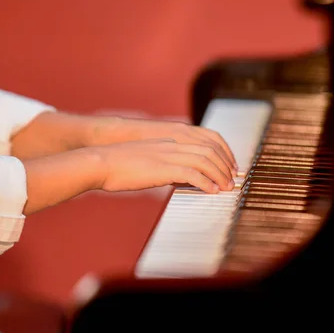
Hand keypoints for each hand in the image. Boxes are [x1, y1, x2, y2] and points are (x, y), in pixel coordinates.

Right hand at [89, 118, 237, 176]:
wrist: (100, 161)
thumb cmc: (118, 165)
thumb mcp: (147, 160)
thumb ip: (166, 165)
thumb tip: (179, 178)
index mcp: (170, 140)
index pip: (206, 140)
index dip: (222, 153)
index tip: (229, 167)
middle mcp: (172, 144)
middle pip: (210, 149)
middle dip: (226, 165)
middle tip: (233, 179)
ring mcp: (168, 154)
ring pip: (205, 160)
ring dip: (219, 175)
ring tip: (227, 188)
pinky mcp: (162, 167)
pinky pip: (192, 174)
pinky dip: (205, 182)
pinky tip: (212, 192)